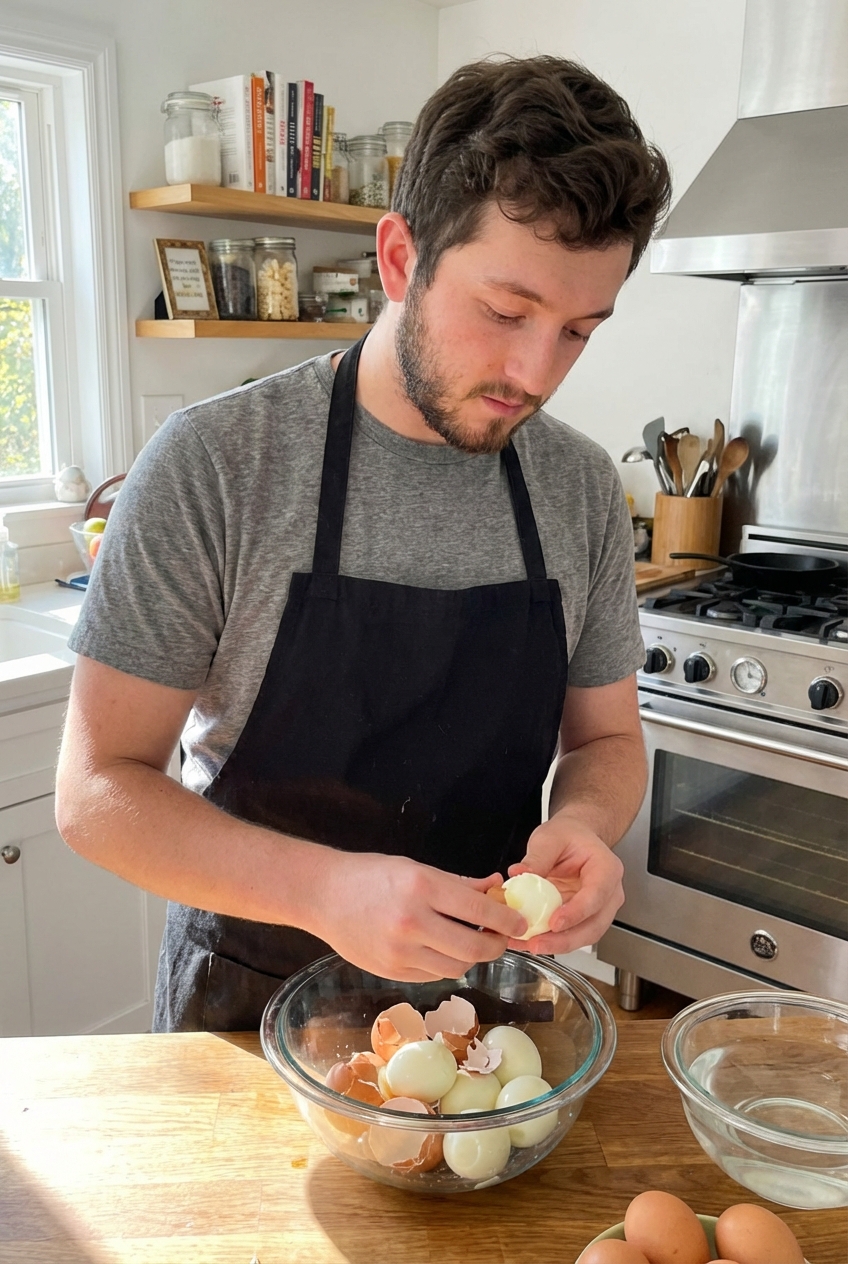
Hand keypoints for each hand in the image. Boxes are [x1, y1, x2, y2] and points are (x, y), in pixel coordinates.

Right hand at [315, 852, 526, 981]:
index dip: (507, 920)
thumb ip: (458, 884)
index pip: (479, 911)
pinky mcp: (390, 971)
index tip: (521, 923)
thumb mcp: (416, 868)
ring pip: (456, 967)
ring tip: (473, 942)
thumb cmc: (371, 875)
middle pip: (473, 948)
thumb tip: (496, 889)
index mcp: (422, 888)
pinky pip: (433, 975)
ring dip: (472, 957)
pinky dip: (446, 965)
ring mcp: (400, 952)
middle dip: (496, 945)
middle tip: (501, 938)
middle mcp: (413, 922)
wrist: (322, 895)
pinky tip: (443, 950)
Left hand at [505, 812, 623, 954]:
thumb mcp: (550, 837)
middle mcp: (609, 893)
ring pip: (585, 936)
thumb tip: (519, 874)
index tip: (554, 923)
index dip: (576, 912)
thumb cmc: (569, 836)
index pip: (596, 895)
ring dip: (558, 945)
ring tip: (529, 946)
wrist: (576, 838)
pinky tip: (529, 941)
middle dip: (565, 940)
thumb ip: (537, 857)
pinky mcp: (584, 919)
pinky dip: (552, 941)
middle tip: (537, 944)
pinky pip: (572, 935)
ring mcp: (599, 909)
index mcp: (606, 868)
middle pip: (594, 925)